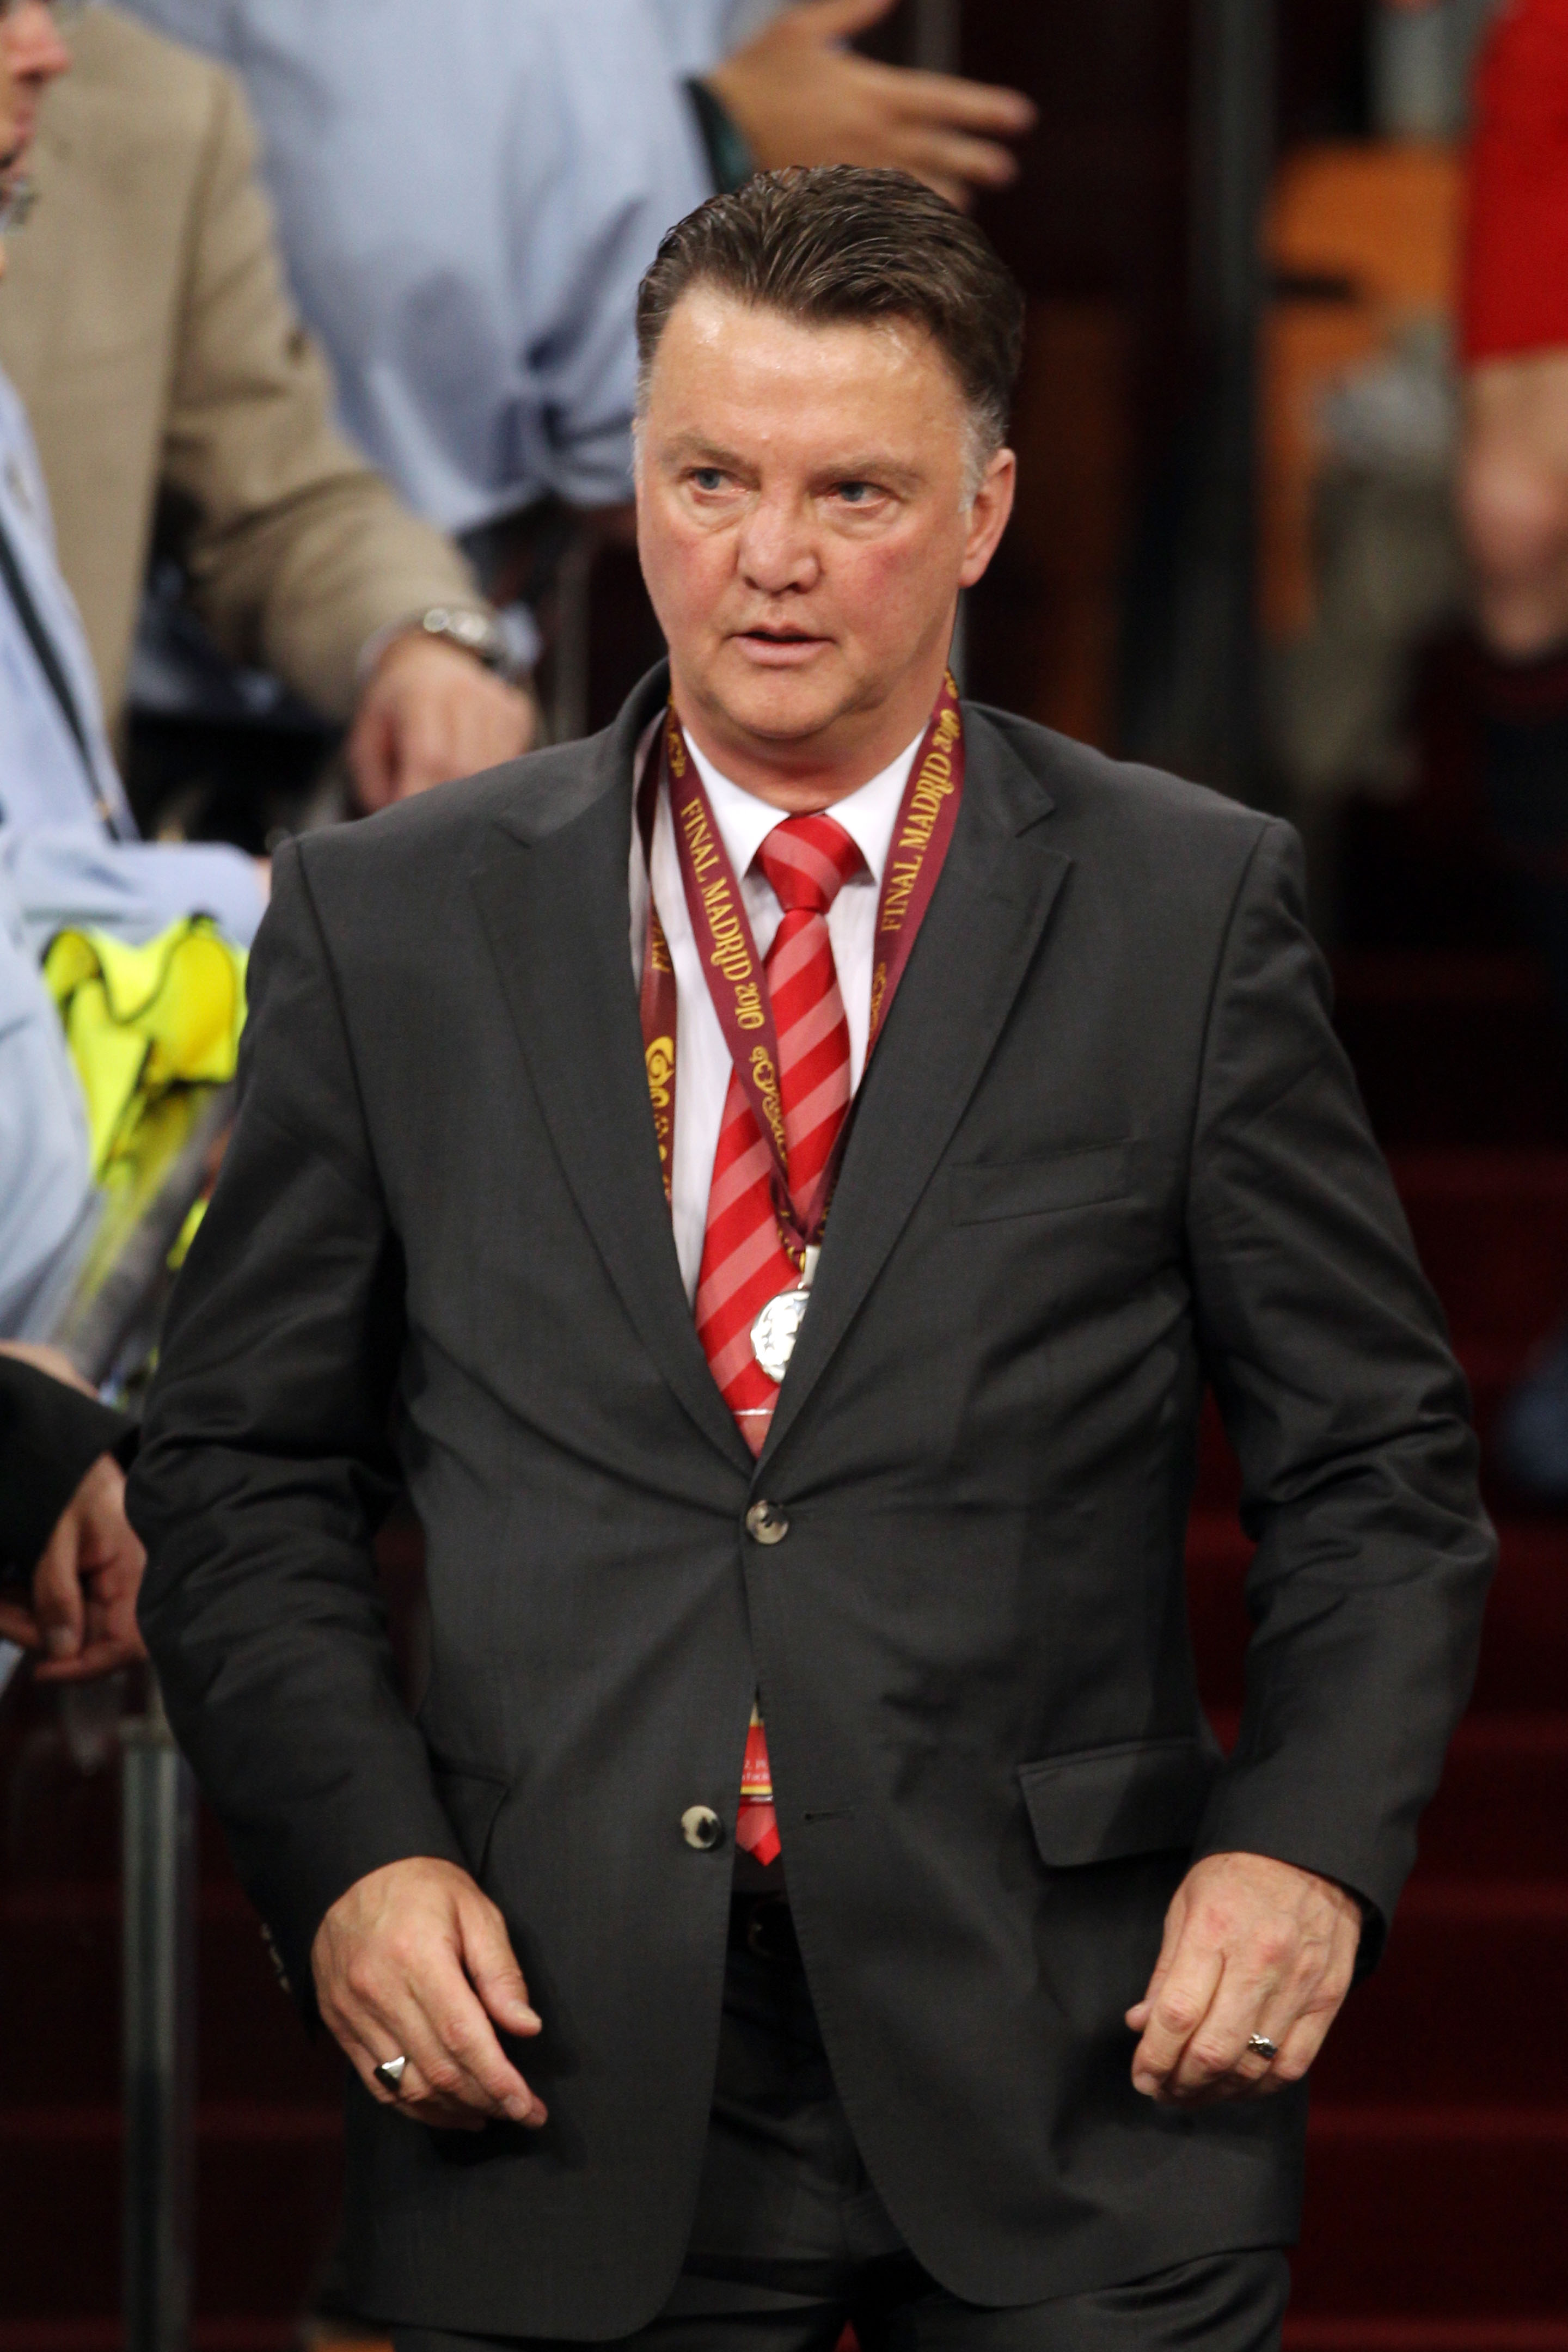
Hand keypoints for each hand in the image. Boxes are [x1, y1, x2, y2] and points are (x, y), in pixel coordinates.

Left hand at [0, 1452, 147, 1683]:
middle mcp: (126, 1587)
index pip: (124, 1645)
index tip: (42, 1671)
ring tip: (0, 1597)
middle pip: (85, 1638)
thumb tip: (59, 1653)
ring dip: (24, 1617)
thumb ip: (57, 1593)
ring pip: (65, 1624)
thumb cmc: (73, 1485)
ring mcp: (107, 1584)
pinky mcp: (90, 1578)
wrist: (76, 1453)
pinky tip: (7, 1592)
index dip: (85, 1667)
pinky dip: (29, 1603)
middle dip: (34, 1632)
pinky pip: (60, 1605)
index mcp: (131, 1576)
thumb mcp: (56, 1535)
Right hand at [311, 1856, 546, 2132]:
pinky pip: (378, 2084)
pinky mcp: (340, 2026)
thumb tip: (526, 2028)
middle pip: (438, 2070)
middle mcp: (380, 1992)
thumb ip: (501, 1972)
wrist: (354, 1872)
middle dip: (487, 2101)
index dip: (499, 2081)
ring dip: (453, 2110)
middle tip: (523, 2113)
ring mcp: (353, 2014)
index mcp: (418, 1958)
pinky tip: (446, 2109)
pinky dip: (415, 2106)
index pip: (464, 2038)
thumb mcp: (475, 1911)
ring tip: (490, 2114)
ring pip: (408, 2087)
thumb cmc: (425, 1888)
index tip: (530, 2107)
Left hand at [347, 633, 535, 811]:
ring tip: (452, 804)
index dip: (422, 794)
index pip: (430, 755)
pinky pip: (513, 761)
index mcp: (420, 695)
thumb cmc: (395, 709)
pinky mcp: (517, 714)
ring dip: (473, 796)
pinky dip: (493, 781)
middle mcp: (464, 692)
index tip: (414, 828)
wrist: (430, 659)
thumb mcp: (367, 737)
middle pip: (465, 766)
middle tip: (433, 825)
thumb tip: (397, 818)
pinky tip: (474, 777)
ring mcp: (496, 702)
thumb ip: (374, 780)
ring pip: (493, 769)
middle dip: (448, 804)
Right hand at [706, 0, 1034, 212]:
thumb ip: (855, 10)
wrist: (715, 130)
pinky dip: (908, 213)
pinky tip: (920, 219)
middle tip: (1007, 170)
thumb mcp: (804, 28)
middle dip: (978, 160)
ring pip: (918, 188)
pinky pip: (883, 209)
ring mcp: (856, 173)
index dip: (986, 110)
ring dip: (948, 194)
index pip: (945, 103)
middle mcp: (872, 138)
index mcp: (873, 93)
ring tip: (971, 202)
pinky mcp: (837, 197)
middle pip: (941, 152)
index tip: (1021, 118)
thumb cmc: (759, 74)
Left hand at [1126, 1850, 1361, 2103]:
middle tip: (1163, 2092)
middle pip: (1215, 2049)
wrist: (1311, 1854)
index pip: (1177, 2013)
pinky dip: (1261, 2087)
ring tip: (1193, 2094)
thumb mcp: (1186, 1905)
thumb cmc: (1237, 1876)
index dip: (1154, 2056)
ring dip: (1217, 2093)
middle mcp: (1259, 1961)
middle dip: (1181, 2083)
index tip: (1141, 2076)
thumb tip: (1141, 2024)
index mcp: (1214, 1931)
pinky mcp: (1327, 1999)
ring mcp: (1298, 1984)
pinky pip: (1294, 2064)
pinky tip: (1238, 2087)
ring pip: (1254, 2065)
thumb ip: (1165, 1970)